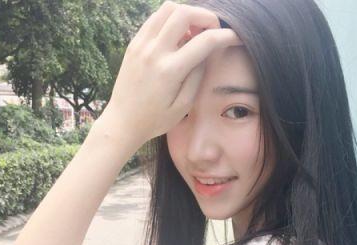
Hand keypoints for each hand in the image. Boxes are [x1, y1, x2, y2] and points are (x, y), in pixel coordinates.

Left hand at [100, 0, 242, 143]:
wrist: (122, 122)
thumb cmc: (154, 120)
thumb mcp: (182, 107)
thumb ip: (197, 77)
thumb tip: (206, 54)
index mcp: (170, 71)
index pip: (204, 41)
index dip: (225, 36)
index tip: (234, 38)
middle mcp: (154, 52)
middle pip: (184, 13)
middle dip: (206, 16)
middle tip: (212, 30)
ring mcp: (141, 45)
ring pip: (167, 9)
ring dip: (186, 13)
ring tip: (194, 32)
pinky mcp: (133, 44)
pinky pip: (154, 19)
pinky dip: (170, 20)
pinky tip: (176, 36)